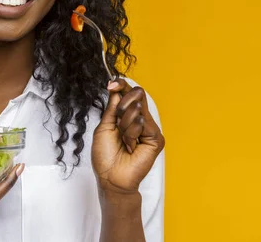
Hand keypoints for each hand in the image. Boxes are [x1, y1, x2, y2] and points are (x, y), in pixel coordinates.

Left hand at [92, 79, 164, 193]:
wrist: (111, 177)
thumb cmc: (105, 156)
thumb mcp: (104, 126)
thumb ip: (112, 107)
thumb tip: (116, 89)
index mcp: (127, 116)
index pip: (129, 94)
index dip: (122, 85)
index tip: (111, 84)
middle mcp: (140, 120)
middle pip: (137, 94)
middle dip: (122, 105)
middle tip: (117, 123)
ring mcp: (149, 128)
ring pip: (137, 109)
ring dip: (123, 126)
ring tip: (123, 142)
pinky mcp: (156, 138)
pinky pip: (142, 123)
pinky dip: (131, 134)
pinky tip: (131, 147)